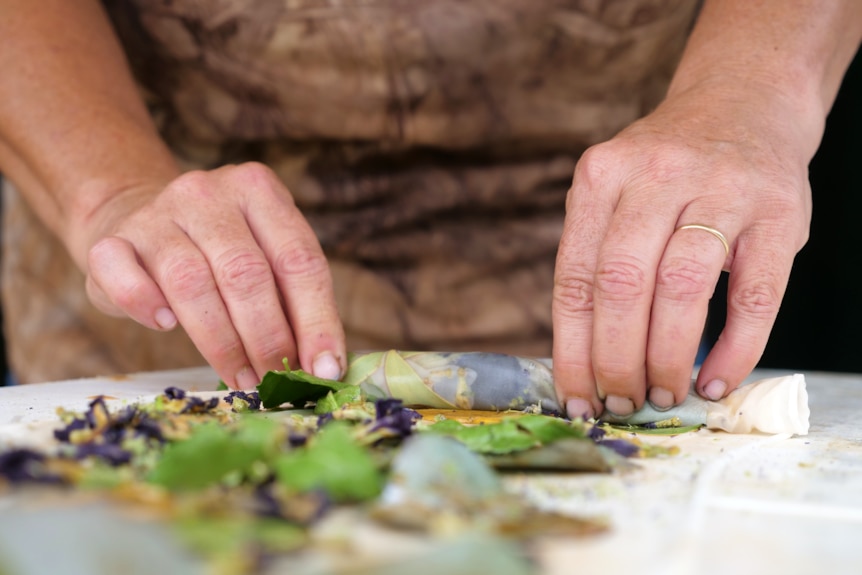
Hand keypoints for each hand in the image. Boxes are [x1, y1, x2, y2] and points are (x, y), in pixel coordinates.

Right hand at [81, 162, 345, 389]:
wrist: (135, 217)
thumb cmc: (218, 252)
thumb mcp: (265, 258)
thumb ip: (295, 302)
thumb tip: (325, 366)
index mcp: (259, 190)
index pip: (299, 260)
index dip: (316, 320)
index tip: (324, 369)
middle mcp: (208, 193)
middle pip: (246, 273)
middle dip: (268, 338)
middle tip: (277, 382)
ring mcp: (156, 213)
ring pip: (191, 282)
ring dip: (221, 342)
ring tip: (242, 378)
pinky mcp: (111, 240)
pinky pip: (123, 276)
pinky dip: (145, 305)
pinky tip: (165, 326)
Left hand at [552, 84, 812, 418]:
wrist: (745, 104)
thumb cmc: (667, 170)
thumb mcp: (615, 193)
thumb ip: (597, 257)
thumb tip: (585, 361)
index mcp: (601, 177)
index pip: (575, 279)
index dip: (573, 350)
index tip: (577, 399)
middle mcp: (656, 175)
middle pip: (623, 285)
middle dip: (617, 360)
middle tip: (622, 403)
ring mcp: (721, 189)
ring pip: (682, 288)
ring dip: (667, 357)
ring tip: (662, 395)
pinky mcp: (778, 212)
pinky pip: (756, 295)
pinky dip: (735, 348)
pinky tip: (715, 380)